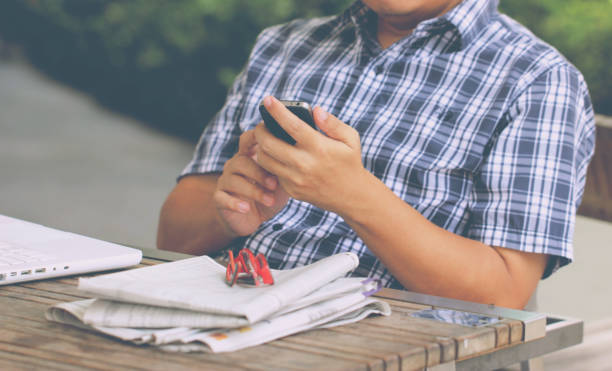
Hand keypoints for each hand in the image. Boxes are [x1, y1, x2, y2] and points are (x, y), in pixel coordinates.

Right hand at [213, 129, 288, 236]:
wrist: (252, 219)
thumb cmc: (268, 195)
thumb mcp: (280, 182)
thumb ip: (284, 168)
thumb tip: (298, 156)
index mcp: (248, 157)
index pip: (246, 140)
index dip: (255, 139)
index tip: (269, 146)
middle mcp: (233, 166)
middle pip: (241, 162)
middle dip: (259, 173)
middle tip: (274, 184)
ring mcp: (224, 182)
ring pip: (233, 180)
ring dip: (253, 191)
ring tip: (269, 200)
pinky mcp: (219, 199)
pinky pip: (221, 198)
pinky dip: (234, 203)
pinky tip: (246, 208)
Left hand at [253, 96, 368, 214]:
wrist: (351, 197)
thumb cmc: (349, 162)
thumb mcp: (350, 139)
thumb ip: (333, 123)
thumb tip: (315, 110)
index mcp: (319, 148)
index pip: (292, 125)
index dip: (277, 111)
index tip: (267, 100)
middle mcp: (305, 164)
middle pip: (269, 144)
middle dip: (260, 130)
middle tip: (262, 124)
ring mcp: (296, 179)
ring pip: (265, 159)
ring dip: (261, 147)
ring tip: (266, 139)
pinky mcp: (292, 190)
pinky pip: (272, 173)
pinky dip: (270, 162)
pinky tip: (275, 155)